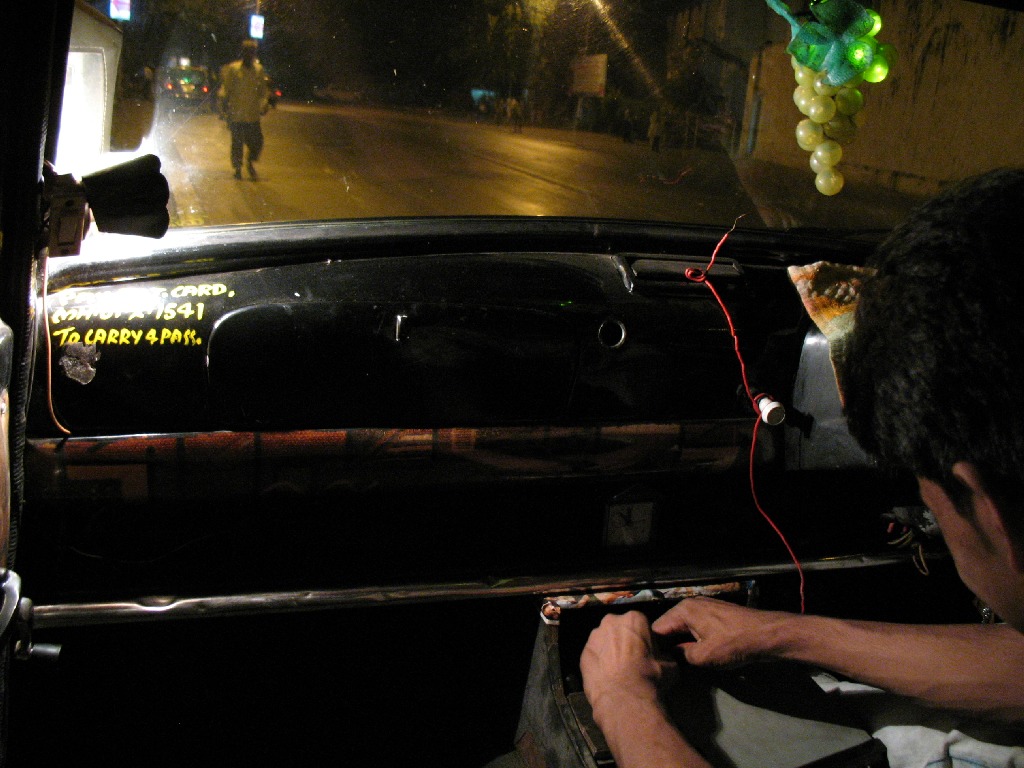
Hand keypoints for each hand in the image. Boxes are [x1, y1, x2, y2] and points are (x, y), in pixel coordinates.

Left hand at [581, 611, 676, 723]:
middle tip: (632, 660)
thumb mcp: (670, 664)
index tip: (647, 651)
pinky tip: (606, 676)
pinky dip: (599, 662)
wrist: (624, 698)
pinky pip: (594, 654)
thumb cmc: (650, 677)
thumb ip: (664, 654)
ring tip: (618, 670)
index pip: (640, 623)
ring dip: (610, 650)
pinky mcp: (582, 652)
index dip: (644, 638)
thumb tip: (663, 656)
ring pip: (604, 640)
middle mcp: (611, 621)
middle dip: (624, 640)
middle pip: (619, 628)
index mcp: (634, 618)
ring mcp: (594, 636)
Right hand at [651, 598, 792, 666]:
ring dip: (682, 641)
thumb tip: (672, 655)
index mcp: (683, 610)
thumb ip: (681, 655)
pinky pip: (696, 625)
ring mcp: (705, 606)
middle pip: (670, 625)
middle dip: (668, 643)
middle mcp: (691, 604)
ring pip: (684, 626)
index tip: (653, 662)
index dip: (654, 646)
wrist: (766, 635)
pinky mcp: (716, 613)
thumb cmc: (733, 644)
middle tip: (665, 664)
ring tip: (680, 660)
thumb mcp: (702, 656)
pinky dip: (694, 637)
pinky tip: (697, 650)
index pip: (657, 628)